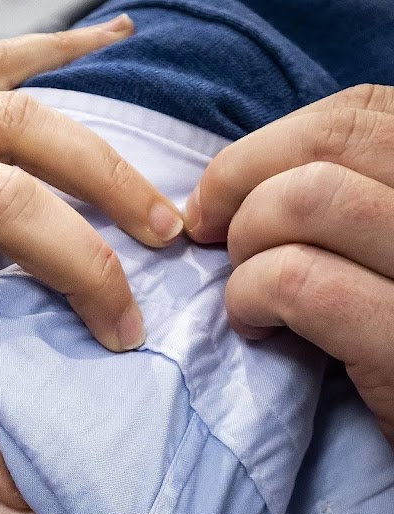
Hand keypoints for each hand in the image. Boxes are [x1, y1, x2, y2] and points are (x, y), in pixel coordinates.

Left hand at [186, 84, 393, 441]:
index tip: (220, 196)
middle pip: (331, 146)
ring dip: (248, 245)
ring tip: (247, 290)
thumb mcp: (382, 257)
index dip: (270, 146)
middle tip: (209, 236)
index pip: (361, 114)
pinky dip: (252, 297)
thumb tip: (238, 186)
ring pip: (309, 202)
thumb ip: (343, 207)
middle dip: (240, 183)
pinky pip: (300, 283)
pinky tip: (258, 328)